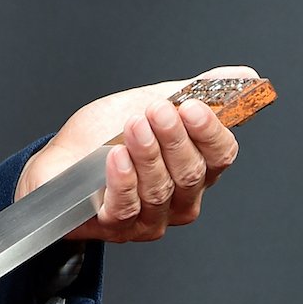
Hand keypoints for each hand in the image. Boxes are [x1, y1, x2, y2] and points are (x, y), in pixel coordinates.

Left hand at [14, 66, 247, 243]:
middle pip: (192, 173)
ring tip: (132, 126)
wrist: (59, 162)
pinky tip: (116, 158)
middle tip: (157, 112)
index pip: (220, 155)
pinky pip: (127, 208)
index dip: (210, 131)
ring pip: (161, 190)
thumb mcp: (150, 103)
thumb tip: (243, 75)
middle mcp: (180, 198)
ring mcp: (150, 217)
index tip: (193, 106)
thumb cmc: (104, 137)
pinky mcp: (118, 227)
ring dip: (147, 154)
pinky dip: (123, 180)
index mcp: (196, 167)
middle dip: (174, 139)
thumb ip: (195, 92)